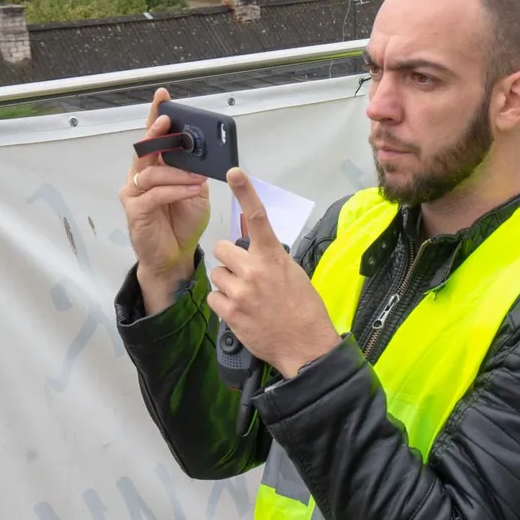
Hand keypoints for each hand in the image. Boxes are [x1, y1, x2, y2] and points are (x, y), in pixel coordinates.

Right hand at [121, 89, 210, 310]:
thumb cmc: (183, 222)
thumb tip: (203, 153)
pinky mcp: (135, 211)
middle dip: (157, 133)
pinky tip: (190, 190)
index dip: (156, 115)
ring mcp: (134, 193)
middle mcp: (140, 176)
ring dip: (176, 172)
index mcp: (156, 167)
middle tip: (168, 122)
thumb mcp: (196, 192)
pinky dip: (174, 190)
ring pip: (152, 173)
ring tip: (197, 177)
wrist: (174, 256)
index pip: (154, 137)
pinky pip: (154, 195)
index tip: (163, 96)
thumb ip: (195, 172)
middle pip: (145, 148)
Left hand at [208, 169, 340, 378]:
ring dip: (226, 283)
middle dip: (230, 259)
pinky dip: (223, 303)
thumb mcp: (294, 275)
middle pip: (223, 248)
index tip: (234, 173)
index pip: (257, 218)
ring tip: (245, 297)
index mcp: (273, 257)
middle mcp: (254, 270)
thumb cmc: (304, 310)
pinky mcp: (230, 313)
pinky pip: (214, 296)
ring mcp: (240, 292)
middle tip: (244, 274)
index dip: (245, 192)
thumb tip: (257, 252)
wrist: (305, 346)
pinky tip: (240, 311)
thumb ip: (272, 259)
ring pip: (217, 274)